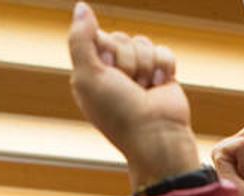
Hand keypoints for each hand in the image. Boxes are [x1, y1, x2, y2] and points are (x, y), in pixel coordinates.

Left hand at [67, 3, 197, 190]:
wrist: (157, 136)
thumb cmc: (119, 113)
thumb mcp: (87, 77)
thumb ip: (80, 39)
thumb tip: (81, 6)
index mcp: (92, 73)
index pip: (99, 37)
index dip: (107, 51)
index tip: (109, 73)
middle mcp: (114, 72)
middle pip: (122, 38)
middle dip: (128, 60)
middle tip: (129, 85)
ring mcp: (139, 73)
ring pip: (143, 43)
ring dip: (145, 66)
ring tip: (145, 89)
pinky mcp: (161, 75)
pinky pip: (163, 51)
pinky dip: (163, 68)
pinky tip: (160, 86)